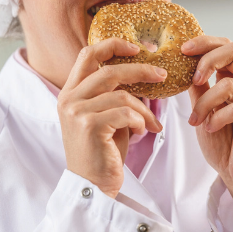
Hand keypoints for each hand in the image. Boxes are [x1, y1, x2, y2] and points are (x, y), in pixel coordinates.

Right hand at [57, 38, 164, 197]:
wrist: (93, 186)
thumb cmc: (104, 151)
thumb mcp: (106, 115)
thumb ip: (114, 93)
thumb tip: (145, 71)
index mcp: (70, 92)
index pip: (88, 54)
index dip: (114, 45)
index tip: (138, 48)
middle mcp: (69, 99)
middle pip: (109, 69)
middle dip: (141, 70)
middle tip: (162, 75)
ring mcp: (77, 112)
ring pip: (122, 94)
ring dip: (144, 109)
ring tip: (152, 124)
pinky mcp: (89, 126)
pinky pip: (125, 113)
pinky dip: (140, 122)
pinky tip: (142, 132)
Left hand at [182, 36, 232, 227]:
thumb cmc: (224, 143)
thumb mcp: (203, 111)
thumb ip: (198, 90)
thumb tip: (180, 68)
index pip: (226, 47)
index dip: (205, 42)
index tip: (182, 49)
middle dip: (208, 59)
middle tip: (192, 79)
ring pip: (230, 84)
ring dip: (205, 102)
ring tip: (195, 120)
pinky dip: (219, 117)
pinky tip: (211, 128)